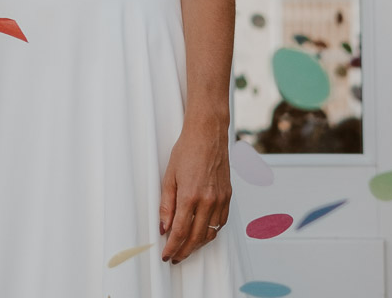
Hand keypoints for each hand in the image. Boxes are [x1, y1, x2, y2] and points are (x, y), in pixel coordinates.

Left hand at [158, 126, 230, 262]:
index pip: (180, 232)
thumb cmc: (187, 151)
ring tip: (186, 248)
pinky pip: (221, 222)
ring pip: (211, 233)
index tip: (166, 255)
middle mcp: (208, 200)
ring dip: (198, 244)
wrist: (208, 134)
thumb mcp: (169, 177)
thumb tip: (163, 228)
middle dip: (184, 251)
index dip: (172, 247)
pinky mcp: (228, 196)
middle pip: (196, 238)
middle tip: (175, 257)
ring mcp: (220, 199)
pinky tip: (202, 233)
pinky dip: (211, 232)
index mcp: (190, 196)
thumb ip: (166, 205)